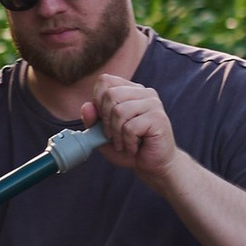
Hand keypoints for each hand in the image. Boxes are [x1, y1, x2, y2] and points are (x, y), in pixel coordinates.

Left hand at [94, 71, 178, 187]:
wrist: (154, 165)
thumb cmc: (129, 147)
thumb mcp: (103, 135)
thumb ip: (93, 121)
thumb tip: (86, 107)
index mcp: (129, 90)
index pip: (105, 81)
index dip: (97, 100)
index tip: (101, 120)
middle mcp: (143, 92)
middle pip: (110, 95)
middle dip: (105, 121)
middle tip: (111, 138)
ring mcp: (153, 103)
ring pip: (119, 111)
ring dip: (116, 134)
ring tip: (123, 144)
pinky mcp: (158, 118)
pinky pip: (130, 127)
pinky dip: (127, 143)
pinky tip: (134, 148)